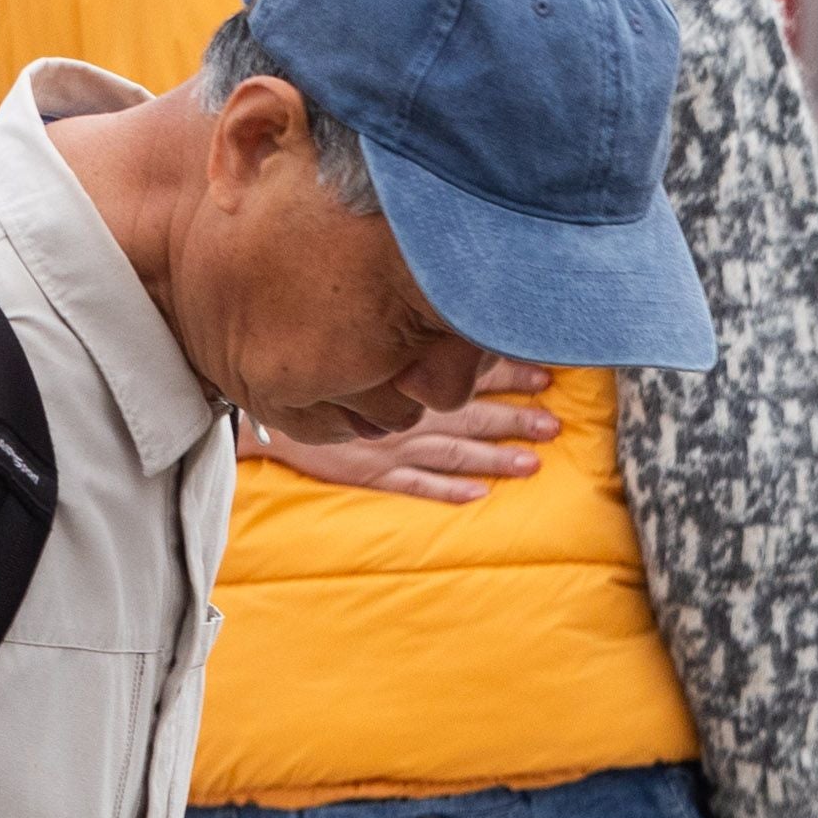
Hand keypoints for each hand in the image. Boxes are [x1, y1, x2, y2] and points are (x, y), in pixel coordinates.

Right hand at [249, 359, 555, 501]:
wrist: (261, 408)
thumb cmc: (312, 374)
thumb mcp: (358, 349)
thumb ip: (400, 341)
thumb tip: (449, 321)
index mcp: (404, 380)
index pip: (464, 374)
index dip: (508, 375)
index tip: (548, 375)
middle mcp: (403, 412)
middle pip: (469, 416)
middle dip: (515, 419)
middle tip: (556, 424)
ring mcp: (389, 445)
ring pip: (452, 454)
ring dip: (493, 459)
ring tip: (532, 464)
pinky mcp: (372, 471)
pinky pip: (414, 484)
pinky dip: (446, 491)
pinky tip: (477, 495)